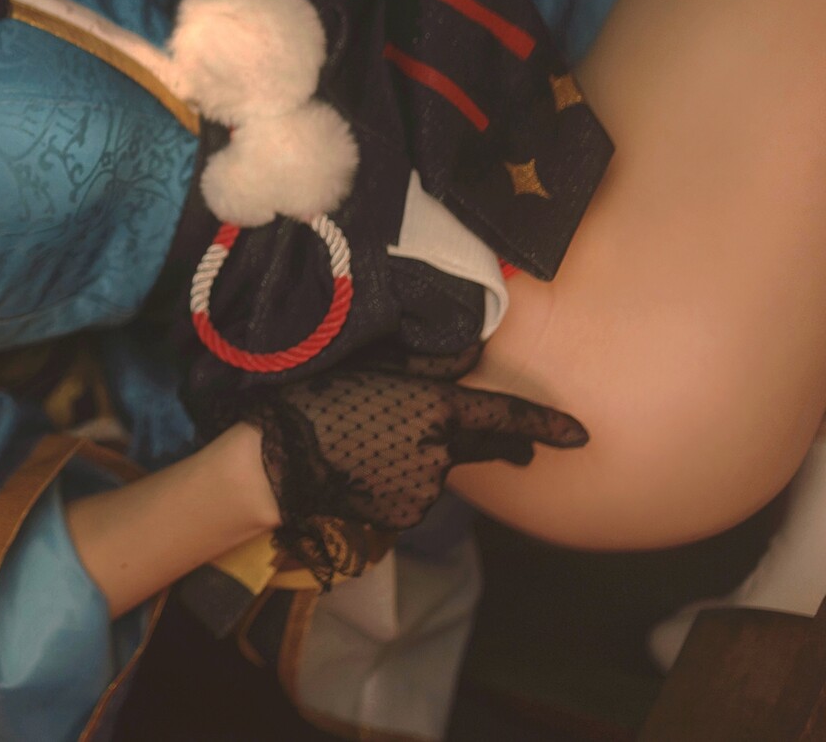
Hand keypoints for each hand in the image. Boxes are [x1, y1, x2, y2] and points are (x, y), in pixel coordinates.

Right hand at [238, 364, 586, 582]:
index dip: (548, 426)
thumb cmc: (320, 397)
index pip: (507, 418)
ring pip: (445, 468)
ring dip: (436, 456)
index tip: (581, 435)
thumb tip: (476, 344)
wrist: (279, 462)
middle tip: (519, 446)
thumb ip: (428, 359)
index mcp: (436, 410)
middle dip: (507, 445)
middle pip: (487, 448)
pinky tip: (374, 464)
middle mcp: (440, 454)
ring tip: (390, 438)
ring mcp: (422, 491)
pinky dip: (407, 479)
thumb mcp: (373, 363)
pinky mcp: (402, 516)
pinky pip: (417, 492)